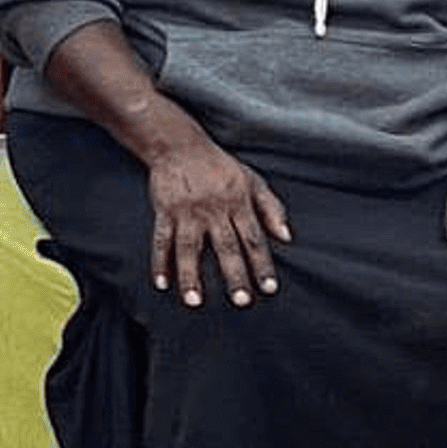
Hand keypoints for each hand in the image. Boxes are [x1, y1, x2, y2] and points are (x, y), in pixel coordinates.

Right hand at [143, 124, 289, 308]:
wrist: (179, 145)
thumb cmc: (220, 166)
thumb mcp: (253, 180)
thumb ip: (272, 208)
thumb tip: (287, 237)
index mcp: (239, 204)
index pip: (254, 239)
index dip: (262, 265)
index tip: (269, 289)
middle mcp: (214, 211)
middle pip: (225, 247)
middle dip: (234, 275)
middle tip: (241, 301)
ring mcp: (187, 212)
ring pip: (189, 249)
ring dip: (191, 276)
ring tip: (194, 302)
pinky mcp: (165, 212)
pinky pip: (161, 240)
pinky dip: (159, 262)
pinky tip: (161, 283)